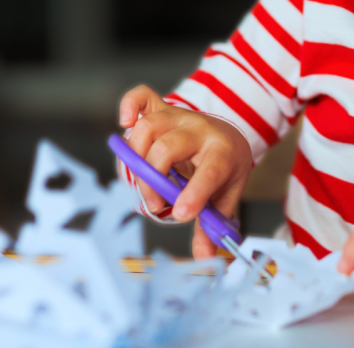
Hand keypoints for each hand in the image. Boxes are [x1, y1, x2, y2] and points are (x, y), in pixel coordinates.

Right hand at [119, 85, 252, 258]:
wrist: (228, 134)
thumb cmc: (223, 169)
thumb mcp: (225, 198)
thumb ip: (211, 227)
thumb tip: (204, 258)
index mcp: (223, 152)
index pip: (209, 171)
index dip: (194, 193)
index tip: (181, 214)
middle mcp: (199, 130)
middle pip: (169, 147)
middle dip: (155, 180)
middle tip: (155, 205)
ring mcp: (179, 117)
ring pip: (150, 126)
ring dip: (137, 157)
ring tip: (142, 182)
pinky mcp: (162, 108)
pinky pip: (142, 96)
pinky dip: (129, 104)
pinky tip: (124, 123)